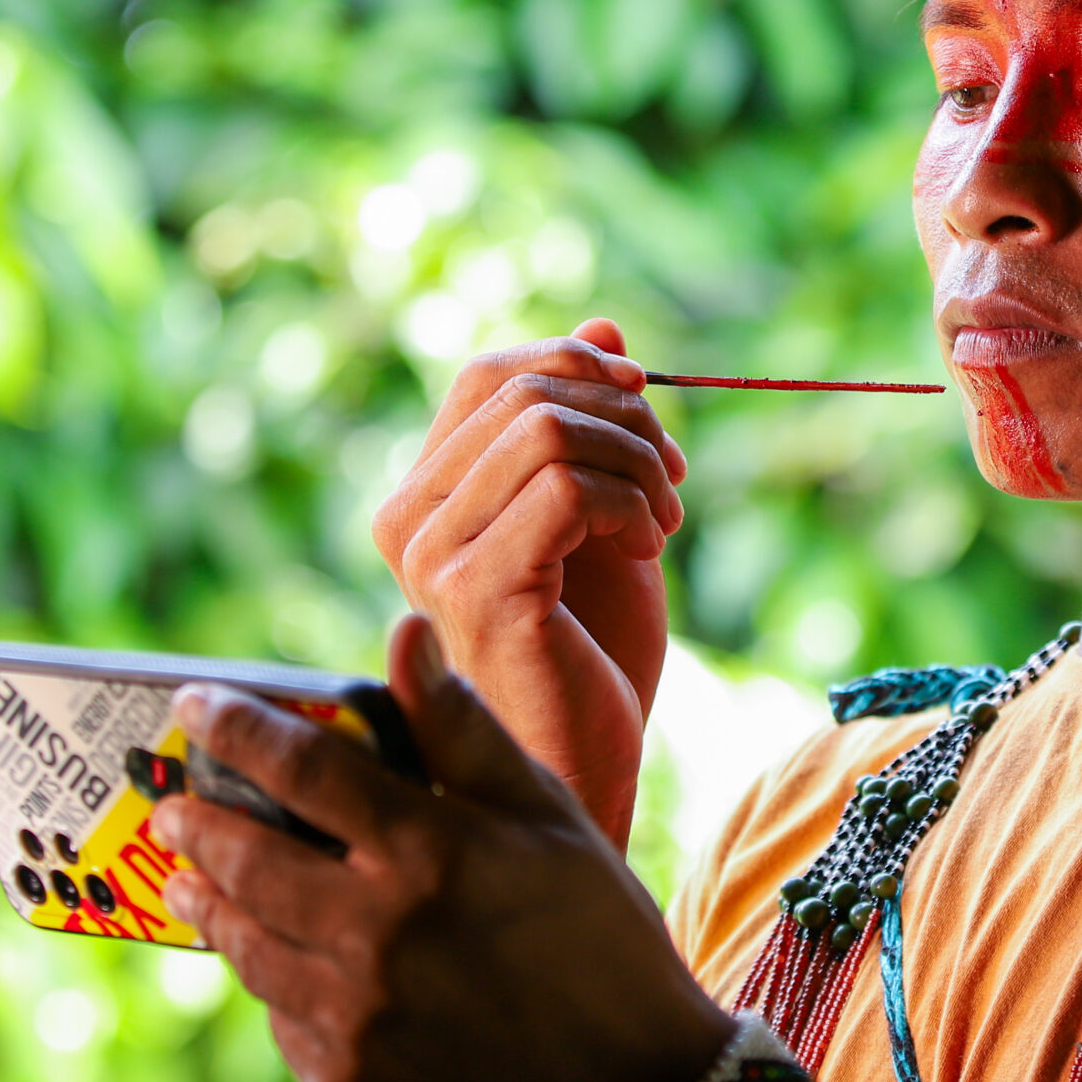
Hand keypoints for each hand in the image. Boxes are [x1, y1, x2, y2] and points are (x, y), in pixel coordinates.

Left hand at [152, 616, 733, 1081]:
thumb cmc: (601, 936)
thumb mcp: (547, 816)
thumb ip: (461, 728)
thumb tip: (405, 632)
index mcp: (432, 853)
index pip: (302, 767)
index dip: (237, 728)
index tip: (196, 704)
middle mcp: (378, 935)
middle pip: (249, 857)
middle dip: (198, 818)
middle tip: (172, 800)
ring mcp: (355, 1018)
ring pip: (249, 943)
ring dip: (210, 898)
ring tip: (189, 873)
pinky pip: (281, 1015)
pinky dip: (268, 975)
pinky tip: (271, 953)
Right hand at [371, 317, 682, 843]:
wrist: (594, 757)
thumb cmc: (594, 646)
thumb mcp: (605, 509)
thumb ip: (591, 421)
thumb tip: (602, 325)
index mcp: (426, 495)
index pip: (490, 375)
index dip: (577, 366)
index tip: (646, 409)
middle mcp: (409, 521)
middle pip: (523, 392)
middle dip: (624, 416)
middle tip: (672, 475)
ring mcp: (434, 558)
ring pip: (549, 432)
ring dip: (635, 458)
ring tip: (663, 516)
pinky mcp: (479, 592)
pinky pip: (569, 489)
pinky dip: (630, 500)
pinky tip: (648, 545)